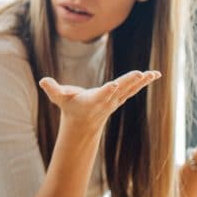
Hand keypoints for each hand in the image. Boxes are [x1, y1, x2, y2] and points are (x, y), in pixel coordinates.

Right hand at [39, 70, 160, 132]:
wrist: (83, 122)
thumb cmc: (70, 107)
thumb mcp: (59, 98)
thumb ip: (52, 89)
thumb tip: (42, 81)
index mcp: (93, 100)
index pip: (101, 95)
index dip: (108, 90)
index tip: (115, 85)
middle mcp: (107, 100)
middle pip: (120, 90)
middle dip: (129, 83)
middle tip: (140, 74)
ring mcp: (116, 99)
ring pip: (130, 89)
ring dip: (142, 81)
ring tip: (153, 74)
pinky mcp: (121, 96)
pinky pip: (134, 88)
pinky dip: (144, 81)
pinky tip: (154, 74)